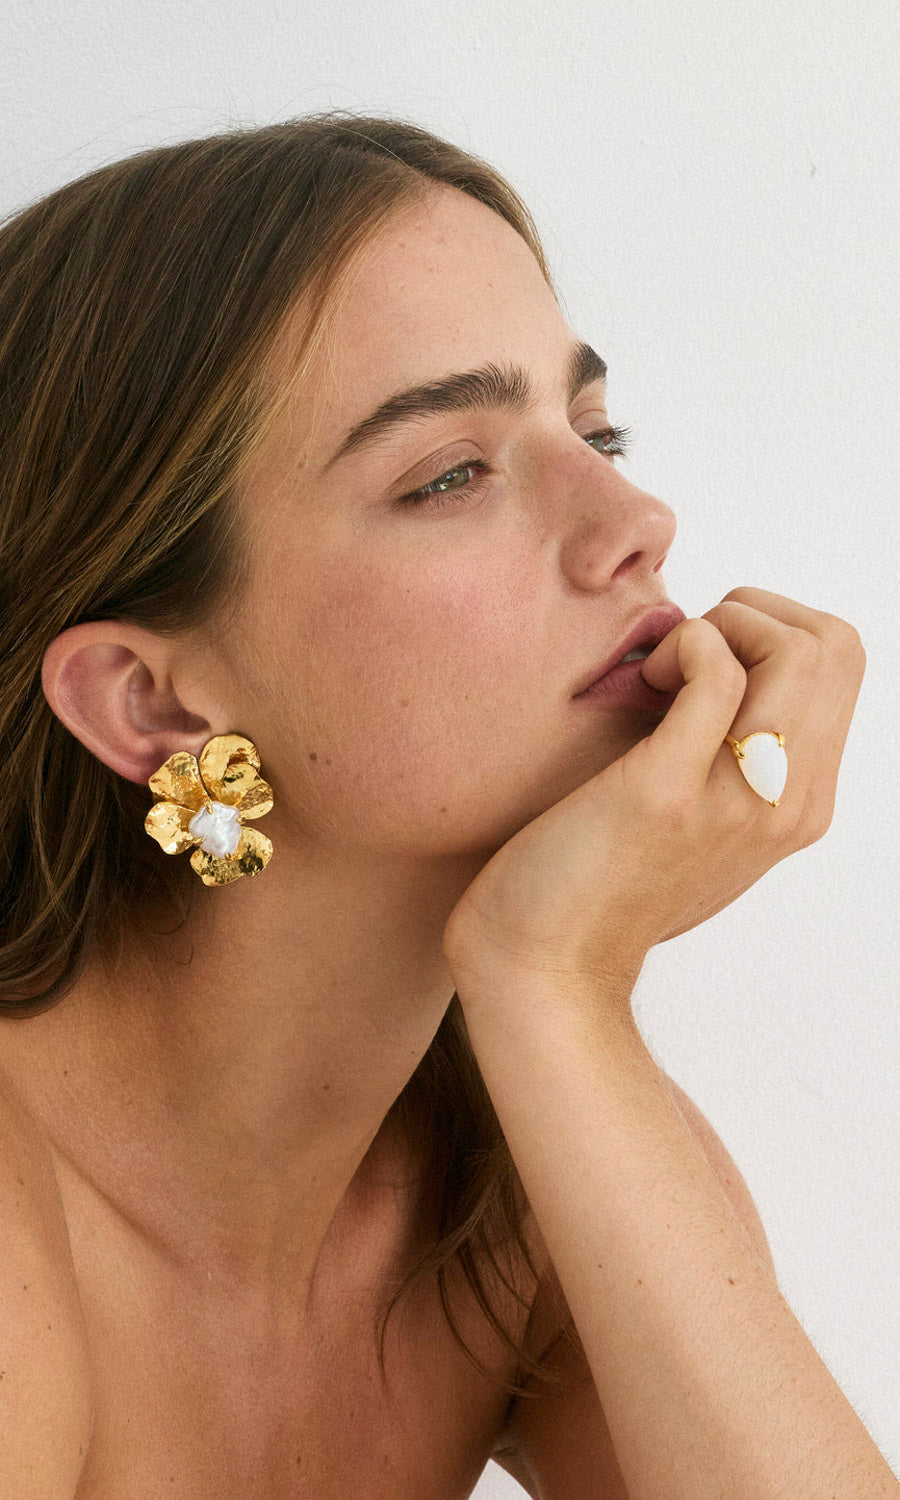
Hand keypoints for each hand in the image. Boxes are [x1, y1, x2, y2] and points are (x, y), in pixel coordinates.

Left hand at [442, 587, 865, 988]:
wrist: (546, 965)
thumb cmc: (602, 882)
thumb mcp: (699, 821)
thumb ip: (731, 761)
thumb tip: (716, 665)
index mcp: (802, 804)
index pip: (841, 664)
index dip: (771, 632)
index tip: (701, 664)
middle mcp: (789, 804)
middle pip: (834, 646)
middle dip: (754, 616)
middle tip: (681, 660)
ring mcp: (738, 800)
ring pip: (797, 649)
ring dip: (720, 627)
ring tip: (659, 675)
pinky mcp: (670, 794)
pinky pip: (717, 670)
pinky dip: (682, 644)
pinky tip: (639, 682)